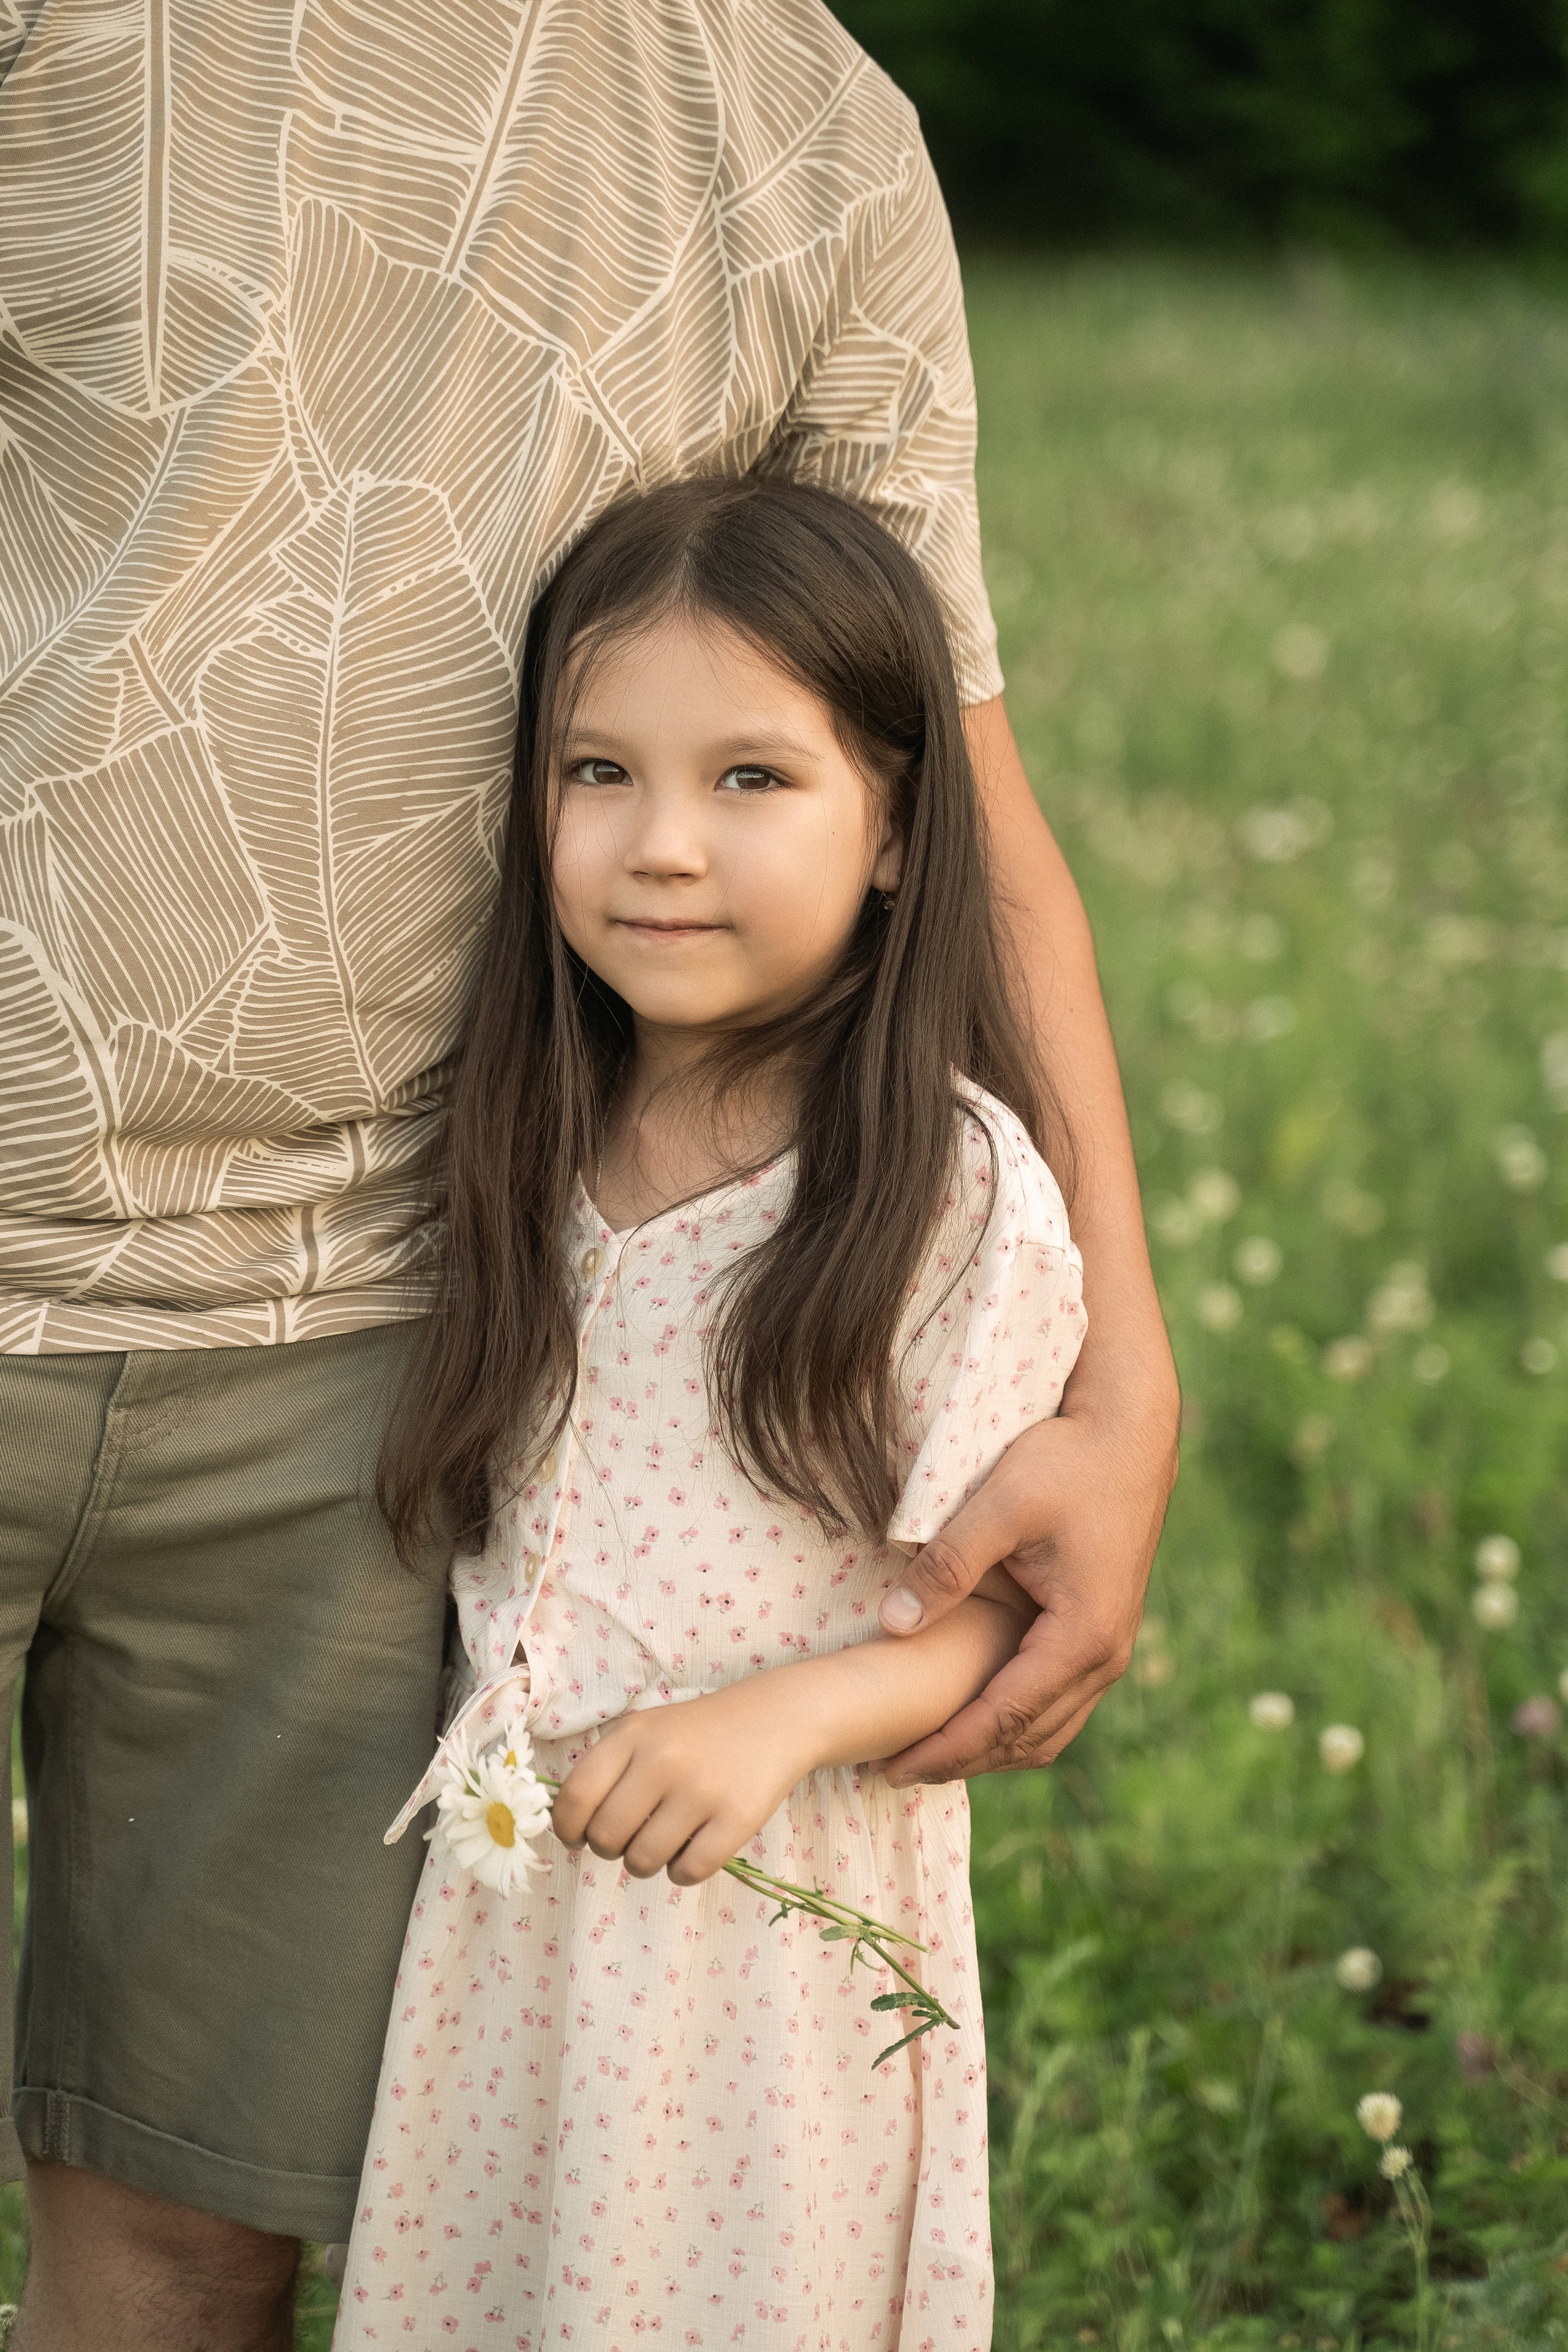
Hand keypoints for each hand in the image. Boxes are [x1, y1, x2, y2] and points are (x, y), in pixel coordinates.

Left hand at [551, 1681, 812, 1886]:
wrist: (776, 1717)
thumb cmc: (698, 1733)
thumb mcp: (646, 1731)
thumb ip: (607, 1770)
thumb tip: (570, 1829)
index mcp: (633, 1734)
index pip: (576, 1798)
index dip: (567, 1829)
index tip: (577, 1837)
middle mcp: (663, 1759)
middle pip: (605, 1837)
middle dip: (610, 1849)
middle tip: (630, 1837)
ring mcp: (702, 1790)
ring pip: (642, 1861)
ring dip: (646, 1862)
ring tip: (665, 1839)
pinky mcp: (737, 1819)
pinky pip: (687, 1872)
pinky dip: (682, 1872)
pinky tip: (693, 1848)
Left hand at [876, 1371, 1178, 1783]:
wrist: (1130, 1434)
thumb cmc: (1067, 1462)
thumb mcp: (999, 1506)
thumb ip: (947, 1567)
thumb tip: (892, 1625)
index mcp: (1082, 1636)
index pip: (1003, 1718)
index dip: (946, 1748)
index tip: (891, 1766)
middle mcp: (1105, 1657)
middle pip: (1029, 1739)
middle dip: (962, 1761)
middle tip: (895, 1769)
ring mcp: (1109, 1648)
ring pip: (1049, 1729)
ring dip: (991, 1749)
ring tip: (928, 1753)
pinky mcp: (1102, 1632)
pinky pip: (1059, 1702)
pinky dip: (1016, 1723)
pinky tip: (973, 1714)